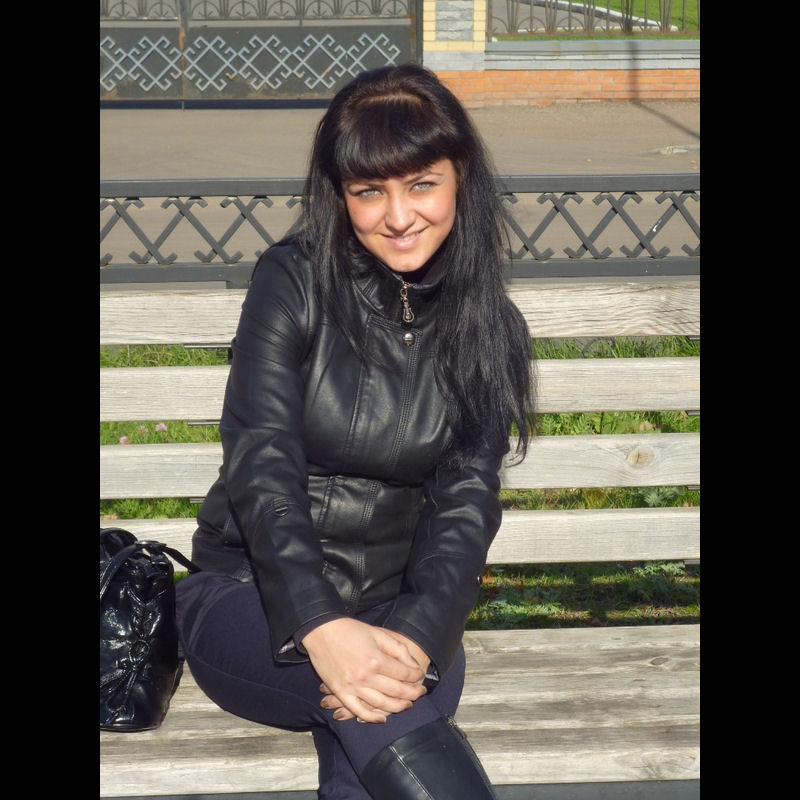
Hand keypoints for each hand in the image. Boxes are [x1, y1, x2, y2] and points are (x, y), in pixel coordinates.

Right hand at [302, 618, 426, 723]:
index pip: (403, 673)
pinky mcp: (340, 692)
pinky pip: (358, 710)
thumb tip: (413, 664)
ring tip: (407, 705)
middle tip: (421, 692)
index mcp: (376, 659)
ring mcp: (352, 686)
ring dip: (397, 707)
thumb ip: (397, 649)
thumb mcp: (377, 633)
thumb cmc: (350, 629)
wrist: (321, 631)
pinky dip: (371, 717)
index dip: (416, 675)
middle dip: (412, 693)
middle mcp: (365, 676)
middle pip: (396, 691)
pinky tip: (382, 718)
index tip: (421, 675)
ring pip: (380, 704)